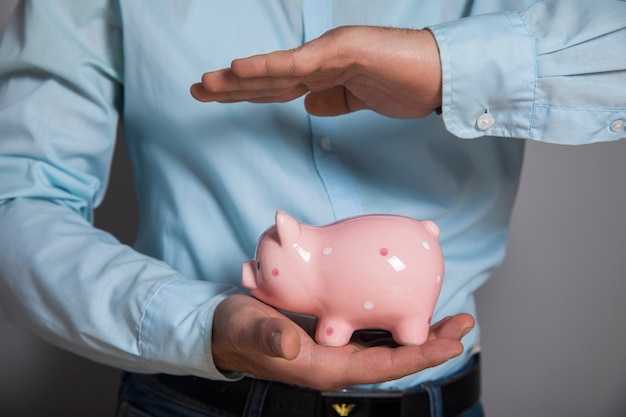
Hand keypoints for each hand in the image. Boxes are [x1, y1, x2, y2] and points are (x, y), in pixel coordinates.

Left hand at [190, 26, 441, 118]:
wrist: (439, 75)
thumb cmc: (405, 85)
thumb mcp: (360, 100)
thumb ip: (333, 101)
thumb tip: (308, 106)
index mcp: (323, 75)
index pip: (276, 86)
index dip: (245, 92)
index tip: (217, 97)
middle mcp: (319, 61)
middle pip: (267, 78)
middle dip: (230, 86)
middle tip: (196, 89)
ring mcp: (329, 53)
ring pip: (274, 70)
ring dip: (237, 78)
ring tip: (205, 84)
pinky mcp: (342, 51)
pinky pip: (297, 64)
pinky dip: (267, 67)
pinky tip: (238, 70)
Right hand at [212, 294, 473, 390]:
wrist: (227, 329)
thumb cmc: (238, 331)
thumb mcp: (250, 330)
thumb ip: (270, 338)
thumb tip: (293, 346)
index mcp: (325, 367)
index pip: (382, 367)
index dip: (418, 356)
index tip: (450, 345)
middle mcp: (339, 362)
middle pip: (395, 358)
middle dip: (431, 344)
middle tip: (464, 325)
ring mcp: (339, 349)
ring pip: (388, 344)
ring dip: (421, 333)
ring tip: (451, 319)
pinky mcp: (335, 334)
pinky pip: (374, 331)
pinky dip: (397, 320)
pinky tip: (408, 306)